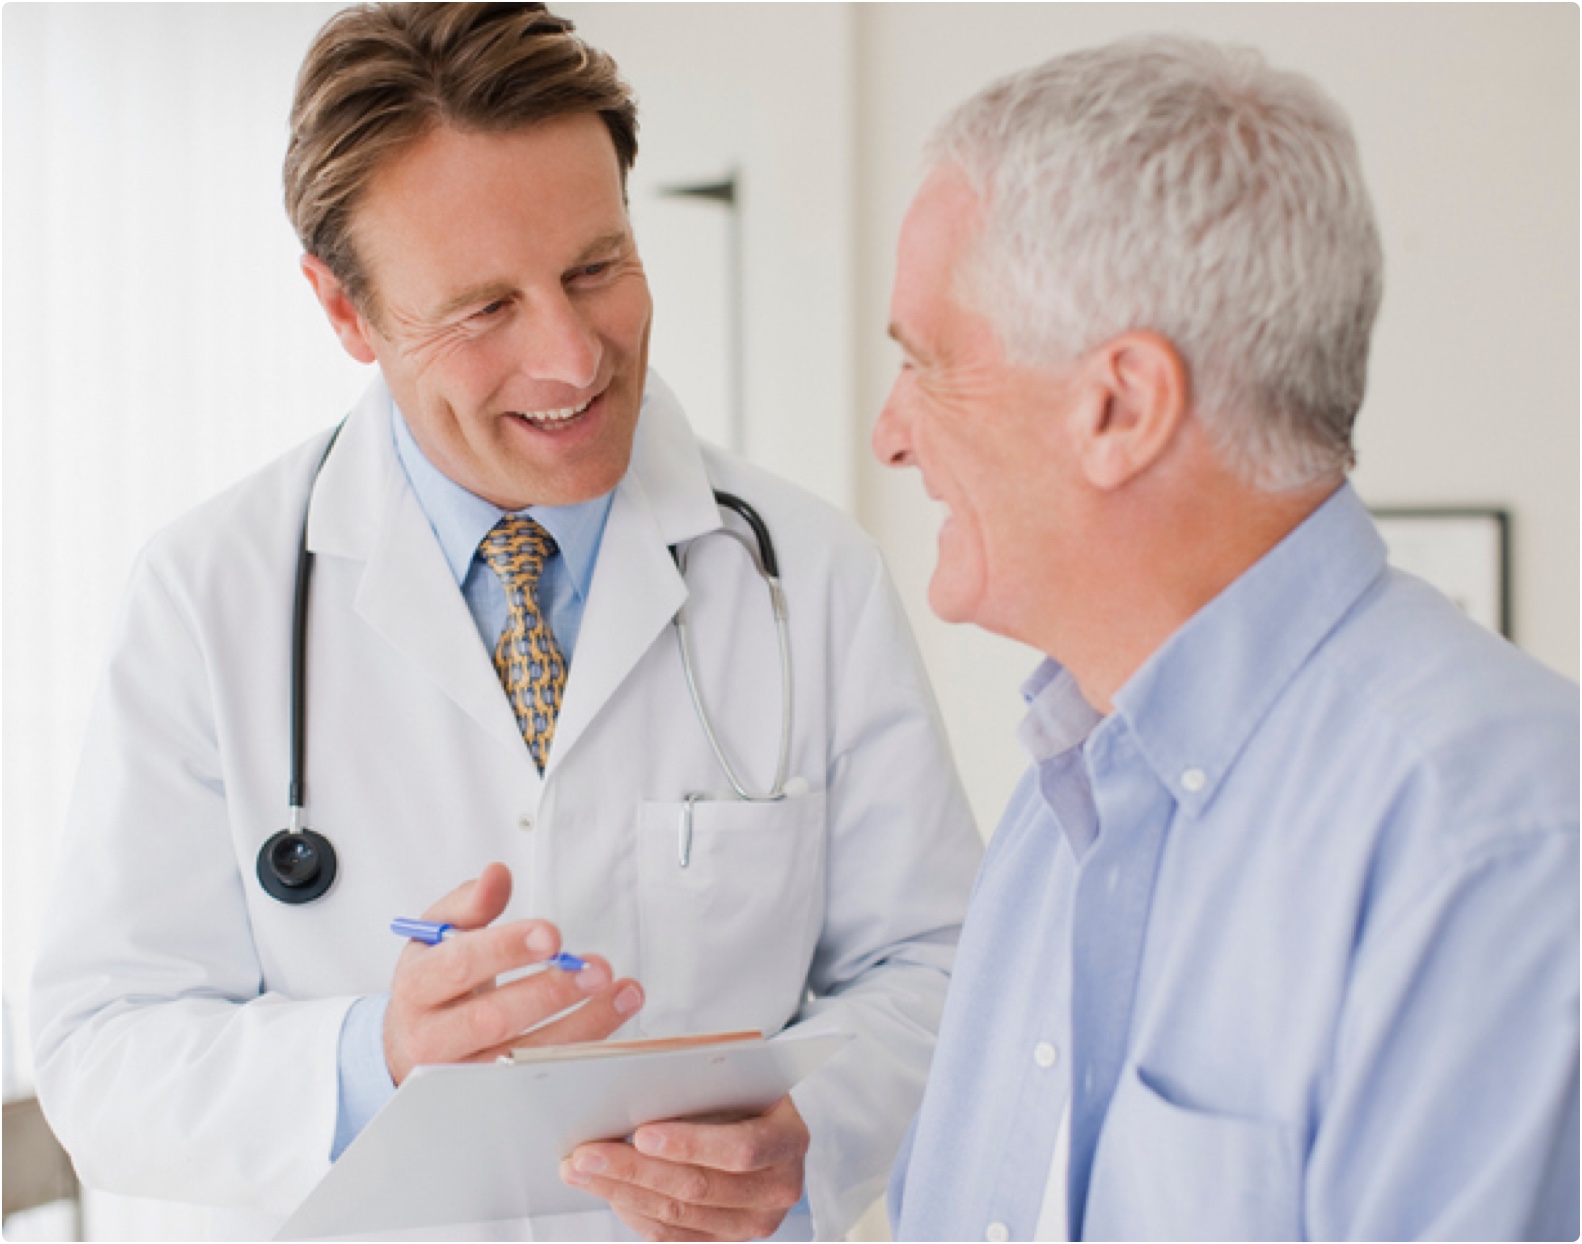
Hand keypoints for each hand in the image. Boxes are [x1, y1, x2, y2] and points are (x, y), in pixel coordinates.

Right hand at [384, 862, 643, 1083]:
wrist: (409, 1045)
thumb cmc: (434, 982)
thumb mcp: (438, 936)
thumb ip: (470, 903)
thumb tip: (498, 873)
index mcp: (416, 986)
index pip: (458, 966)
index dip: (506, 949)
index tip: (553, 935)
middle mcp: (431, 1037)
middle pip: (492, 1019)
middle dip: (550, 992)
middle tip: (597, 968)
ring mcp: (460, 1077)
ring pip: (521, 1059)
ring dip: (582, 1026)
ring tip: (624, 992)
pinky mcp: (489, 1101)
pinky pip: (539, 1082)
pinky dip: (582, 1053)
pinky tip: (613, 1020)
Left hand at [559, 1095, 809, 1240]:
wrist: (762, 1120)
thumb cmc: (742, 1087)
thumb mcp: (735, 1075)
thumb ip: (700, 1083)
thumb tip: (635, 1091)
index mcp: (790, 1139)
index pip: (741, 1149)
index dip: (691, 1144)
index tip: (640, 1133)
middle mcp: (780, 1188)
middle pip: (700, 1188)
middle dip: (635, 1170)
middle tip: (585, 1153)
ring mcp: (754, 1222)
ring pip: (678, 1215)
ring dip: (621, 1192)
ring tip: (580, 1170)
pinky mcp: (726, 1240)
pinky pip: (672, 1235)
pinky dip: (633, 1211)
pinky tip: (605, 1189)